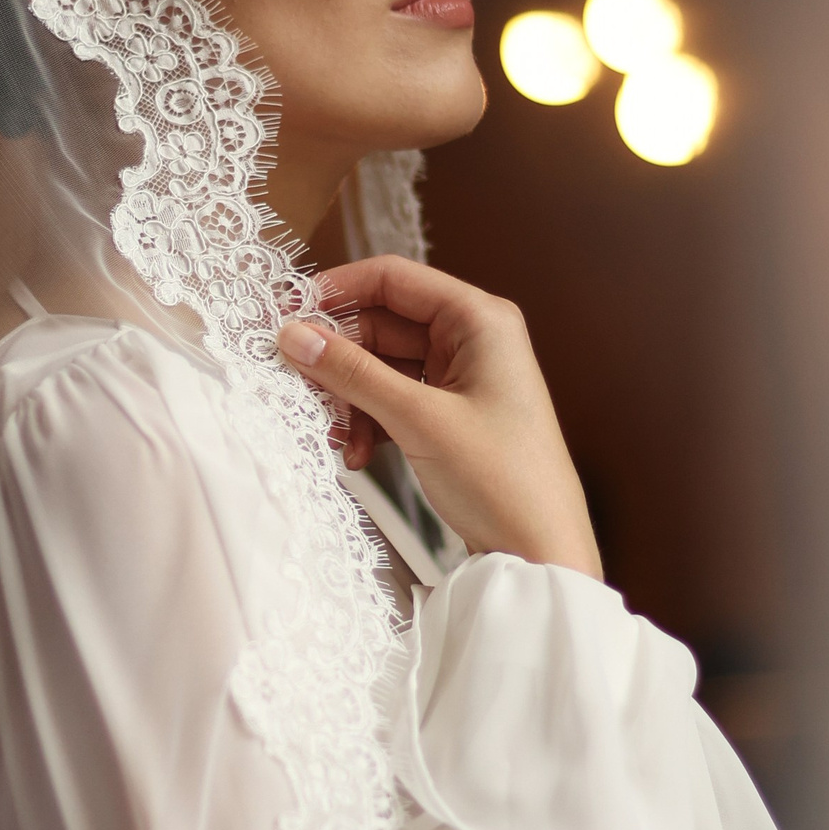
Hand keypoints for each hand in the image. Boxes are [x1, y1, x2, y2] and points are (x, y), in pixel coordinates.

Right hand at [275, 255, 602, 575]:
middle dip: (341, 359)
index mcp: (480, 320)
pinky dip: (370, 421)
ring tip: (340, 435)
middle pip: (382, 324)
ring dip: (353, 398)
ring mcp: (463, 378)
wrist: (540, 551)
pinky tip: (358, 453)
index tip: (288, 312)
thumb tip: (297, 336)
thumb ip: (353, 373)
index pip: (393, 279)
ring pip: (383, 366)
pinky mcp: (453, 414)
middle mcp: (474, 340)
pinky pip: (394, 400)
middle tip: (302, 385)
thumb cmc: (504, 481)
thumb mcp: (418, 420)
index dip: (337, 290)